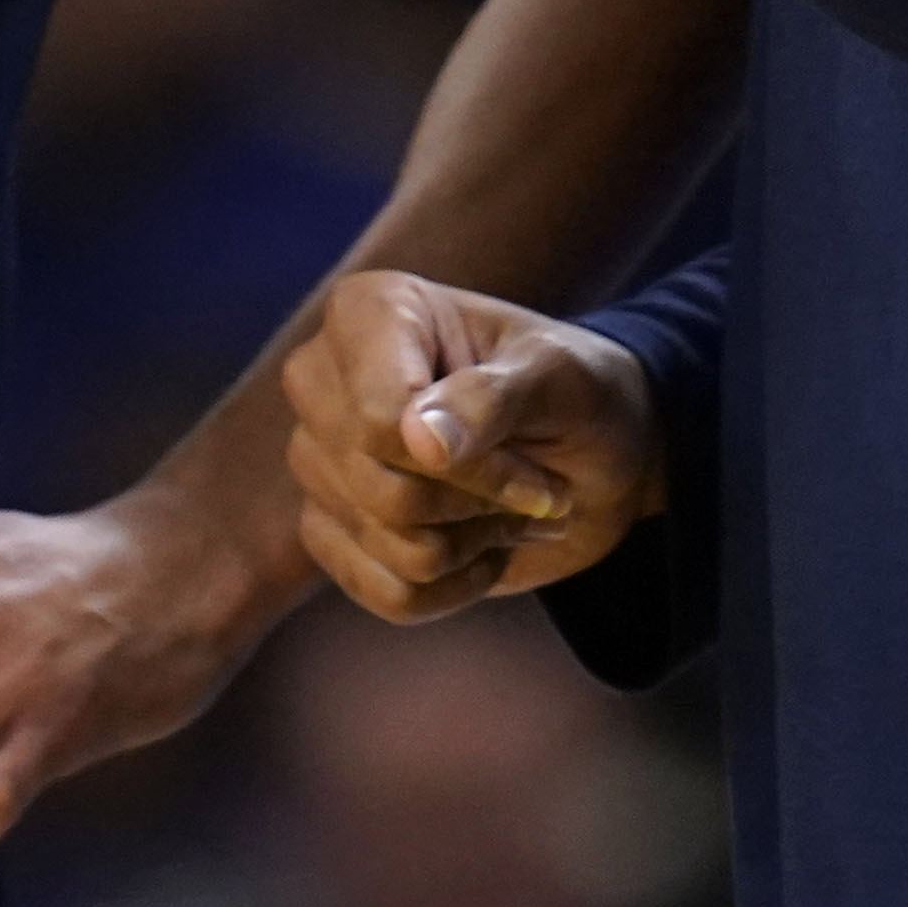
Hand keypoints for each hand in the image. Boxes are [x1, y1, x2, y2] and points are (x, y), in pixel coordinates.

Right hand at [281, 270, 663, 623]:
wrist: (591, 457)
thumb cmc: (575, 394)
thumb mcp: (560, 378)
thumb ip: (492, 398)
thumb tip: (417, 440)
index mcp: (368, 313)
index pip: (380, 419)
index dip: (469, 468)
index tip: (539, 475)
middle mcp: (322, 380)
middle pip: (379, 487)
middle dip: (478, 505)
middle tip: (538, 489)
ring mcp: (317, 457)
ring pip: (387, 544)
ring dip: (475, 544)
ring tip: (512, 509)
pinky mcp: (329, 526)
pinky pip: (385, 593)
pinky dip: (455, 587)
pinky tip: (483, 547)